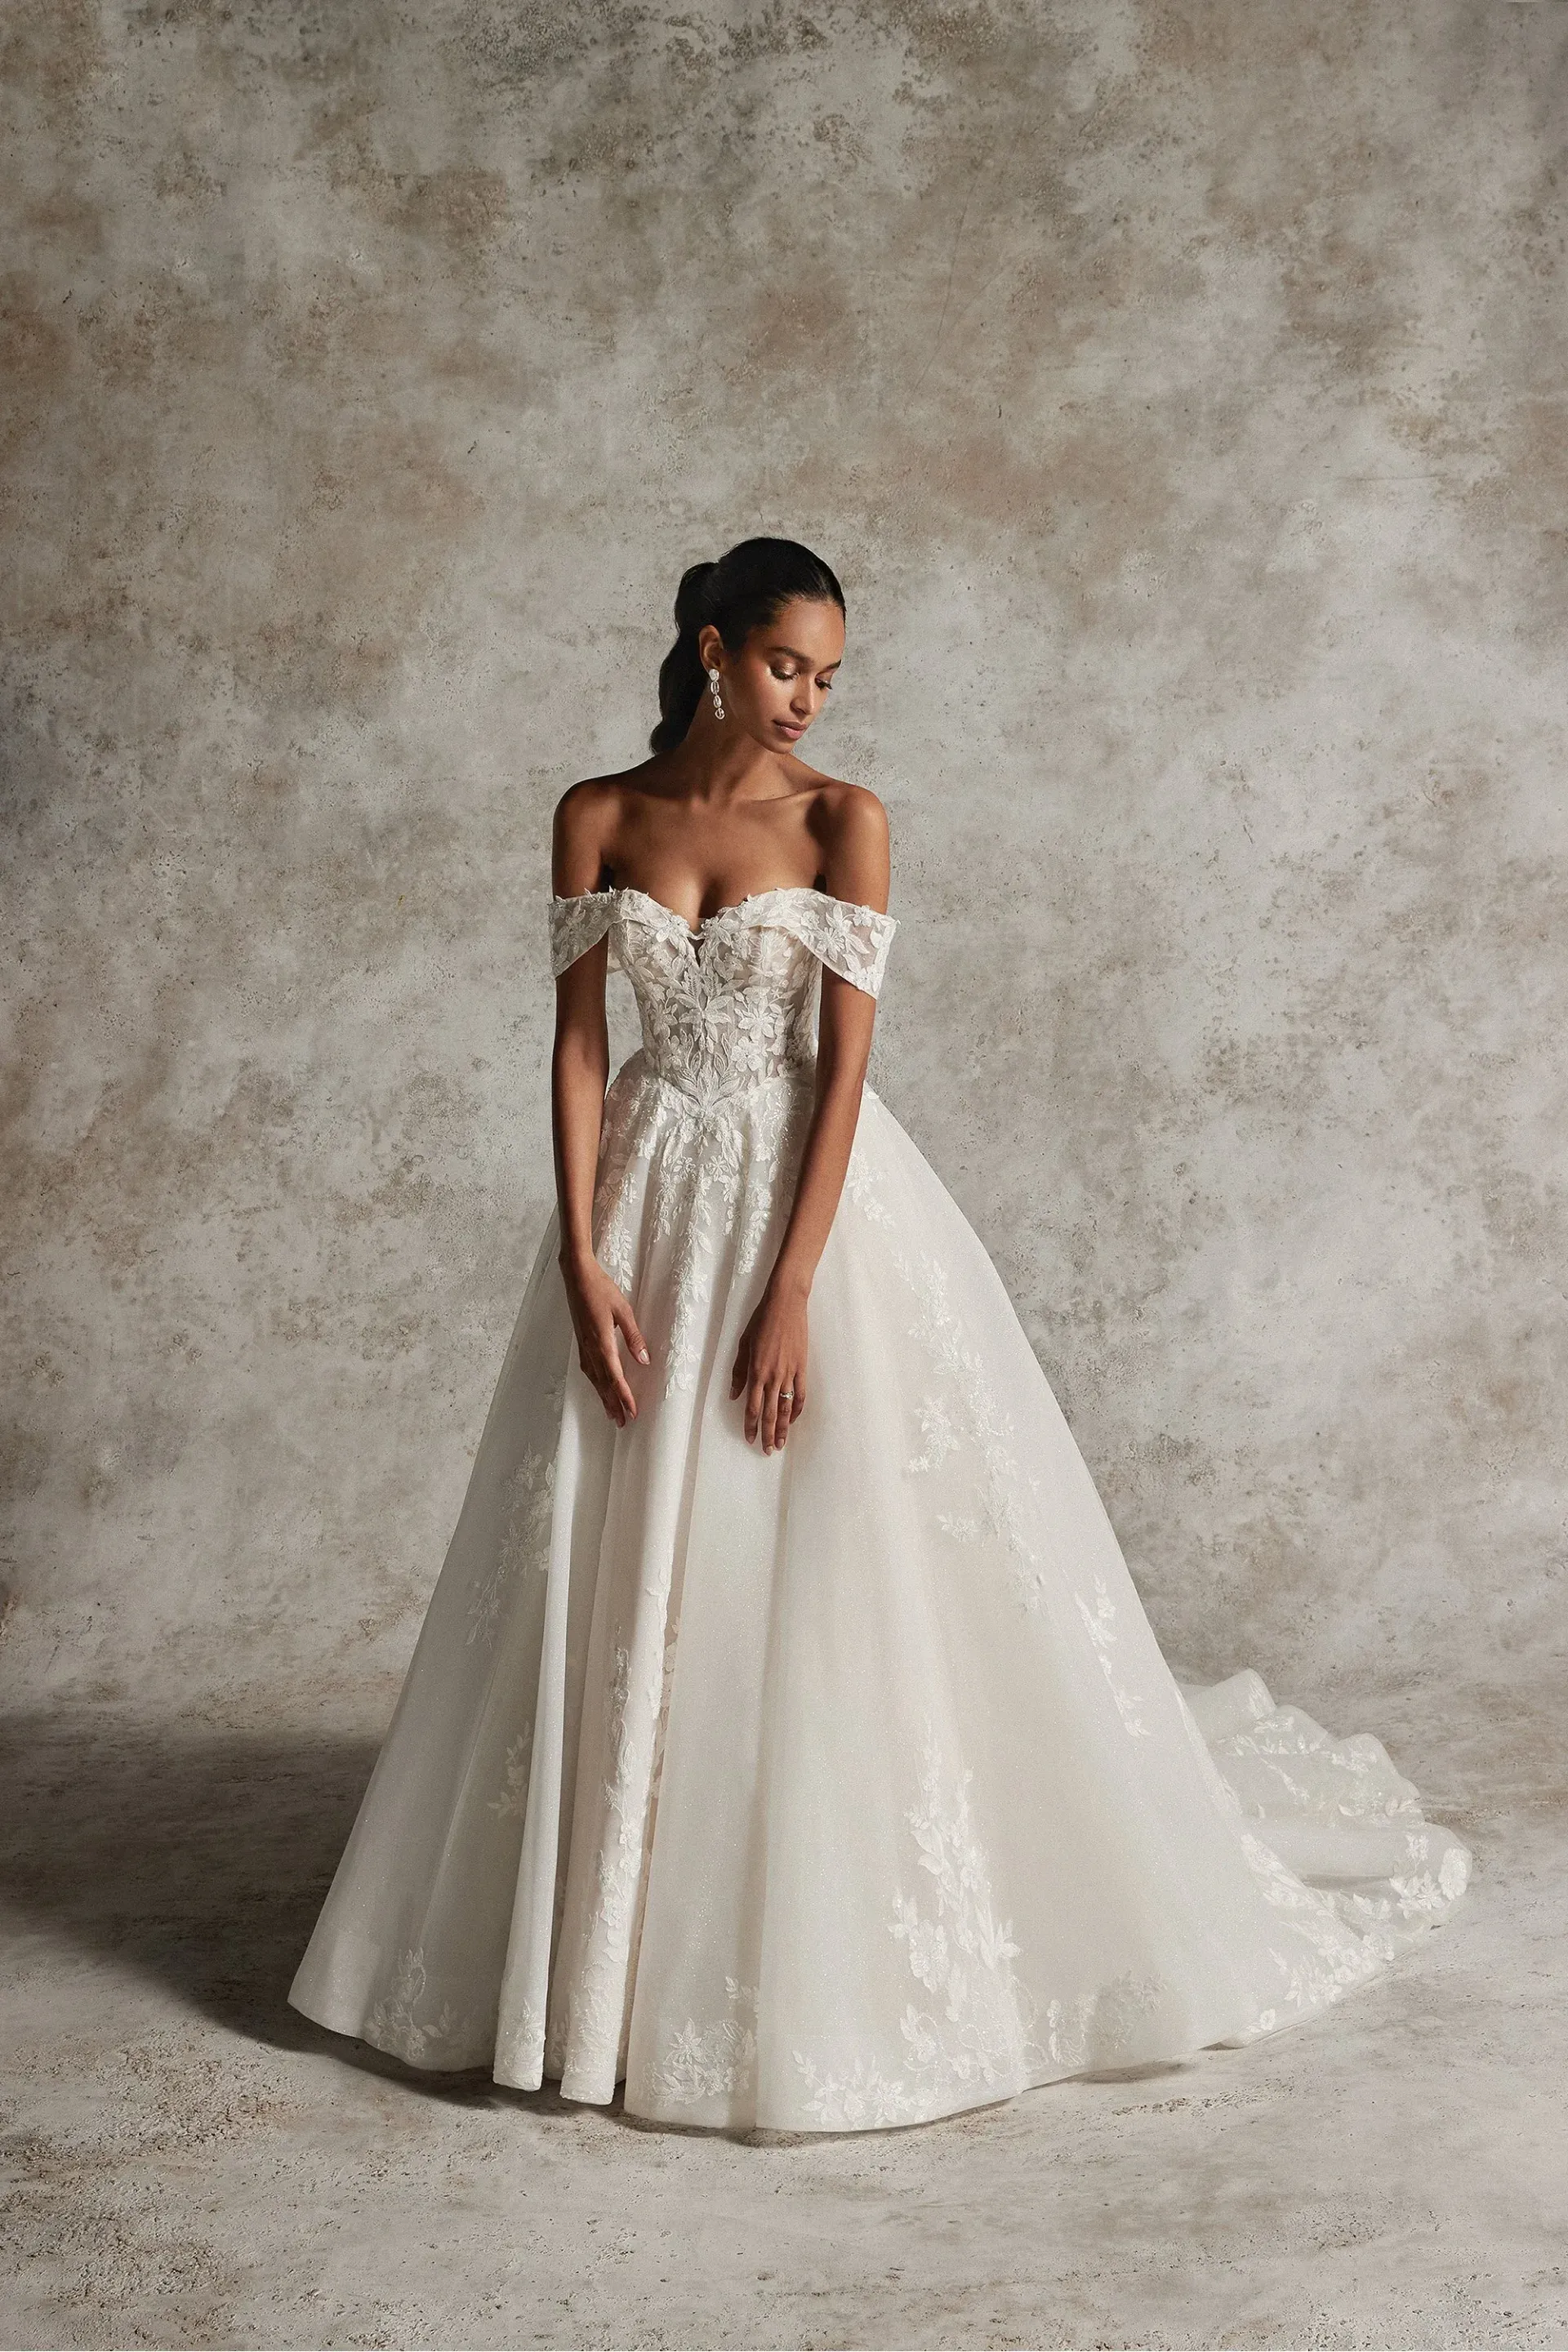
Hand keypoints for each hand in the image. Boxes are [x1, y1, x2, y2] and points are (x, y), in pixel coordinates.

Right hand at [560, 1251, 648, 1427]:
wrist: (576, 1276)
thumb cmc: (601, 1289)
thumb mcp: (624, 1311)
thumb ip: (633, 1337)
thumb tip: (644, 1360)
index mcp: (601, 1343)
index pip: (615, 1377)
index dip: (624, 1396)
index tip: (632, 1412)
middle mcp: (590, 1349)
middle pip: (603, 1383)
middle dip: (613, 1404)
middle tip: (622, 1423)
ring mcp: (583, 1346)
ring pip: (594, 1379)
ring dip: (603, 1397)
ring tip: (611, 1413)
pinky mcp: (580, 1341)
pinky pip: (587, 1369)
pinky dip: (594, 1383)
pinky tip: (598, 1387)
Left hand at [729, 1278, 806, 1454]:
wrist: (785, 1304)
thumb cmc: (761, 1321)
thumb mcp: (743, 1344)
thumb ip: (738, 1372)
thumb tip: (734, 1395)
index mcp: (756, 1371)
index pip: (752, 1407)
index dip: (751, 1425)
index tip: (750, 1439)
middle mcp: (773, 1376)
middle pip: (770, 1413)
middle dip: (768, 1434)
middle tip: (768, 1451)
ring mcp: (790, 1373)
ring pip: (786, 1408)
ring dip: (784, 1428)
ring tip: (782, 1443)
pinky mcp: (802, 1367)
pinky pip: (800, 1394)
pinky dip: (797, 1409)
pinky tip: (794, 1419)